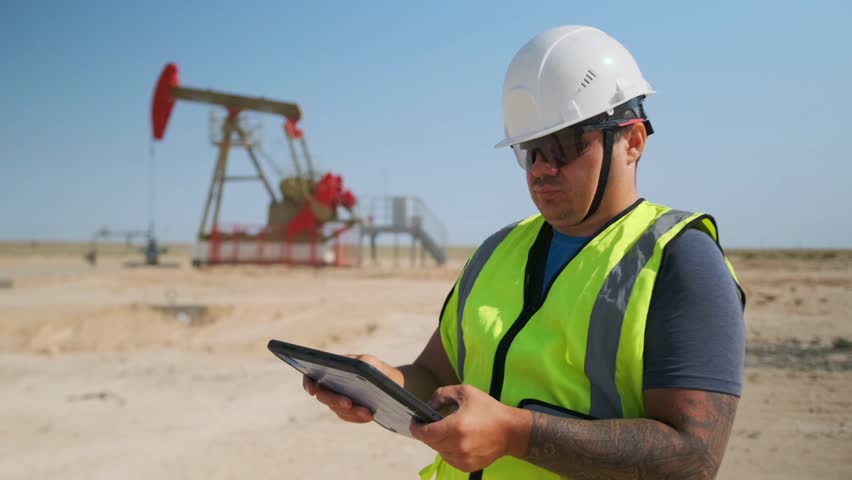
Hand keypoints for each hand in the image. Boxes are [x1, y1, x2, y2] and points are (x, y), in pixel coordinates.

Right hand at [302, 354, 402, 423]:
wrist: (388, 382)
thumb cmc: (374, 367)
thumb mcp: (371, 361)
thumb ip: (364, 361)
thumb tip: (359, 366)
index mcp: (330, 370)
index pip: (312, 377)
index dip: (308, 383)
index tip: (312, 390)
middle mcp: (330, 387)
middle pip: (325, 396)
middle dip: (335, 400)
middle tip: (348, 402)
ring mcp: (337, 401)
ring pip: (338, 410)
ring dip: (351, 412)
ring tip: (368, 412)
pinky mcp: (348, 412)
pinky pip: (349, 416)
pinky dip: (358, 417)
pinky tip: (370, 416)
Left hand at [409, 384, 530, 472]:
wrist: (511, 431)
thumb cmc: (489, 409)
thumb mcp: (466, 392)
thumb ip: (443, 394)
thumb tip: (429, 404)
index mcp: (455, 427)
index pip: (424, 433)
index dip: (416, 426)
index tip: (416, 420)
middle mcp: (457, 446)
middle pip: (430, 442)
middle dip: (428, 431)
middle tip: (434, 422)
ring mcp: (462, 459)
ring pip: (439, 451)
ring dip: (439, 441)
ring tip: (449, 430)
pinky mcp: (467, 466)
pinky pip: (449, 459)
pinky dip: (448, 450)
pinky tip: (457, 440)